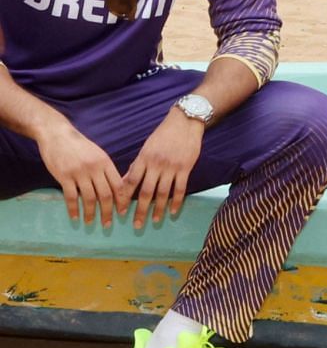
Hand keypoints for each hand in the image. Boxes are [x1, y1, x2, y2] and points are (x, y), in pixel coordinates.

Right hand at [35, 122, 118, 228]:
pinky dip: (74, 209)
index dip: (122, 200)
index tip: (123, 212)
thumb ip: (105, 169)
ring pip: (88, 198)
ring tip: (91, 222)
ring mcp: (79, 173)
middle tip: (108, 224)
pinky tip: (75, 217)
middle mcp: (95, 169)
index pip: (118, 185)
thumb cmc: (79, 145)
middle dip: (108, 212)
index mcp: (106, 163)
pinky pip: (71, 197)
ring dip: (90, 213)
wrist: (57, 134)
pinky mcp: (64, 176)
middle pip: (105, 195)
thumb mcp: (98, 154)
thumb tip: (115, 188)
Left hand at [118, 111, 203, 228]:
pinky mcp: (185, 168)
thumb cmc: (163, 135)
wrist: (184, 123)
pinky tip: (173, 211)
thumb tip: (125, 180)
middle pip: (146, 192)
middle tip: (136, 225)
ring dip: (158, 209)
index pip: (131, 182)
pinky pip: (180, 189)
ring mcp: (171, 167)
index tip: (120, 211)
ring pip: (163, 193)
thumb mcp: (146, 147)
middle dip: (140, 210)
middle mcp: (156, 165)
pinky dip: (176, 202)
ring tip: (154, 220)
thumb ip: (137, 165)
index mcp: (143, 159)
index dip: (124, 197)